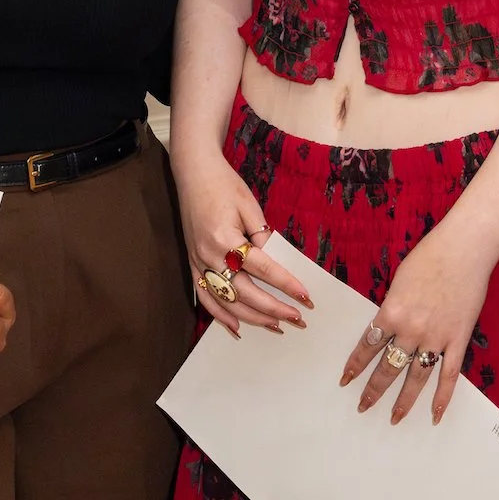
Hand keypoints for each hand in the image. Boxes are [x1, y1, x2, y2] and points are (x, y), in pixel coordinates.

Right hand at [172, 149, 308, 335]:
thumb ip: (262, 236)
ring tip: (275, 326)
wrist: (193, 172)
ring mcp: (198, 262)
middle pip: (244, 292)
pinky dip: (220, 315)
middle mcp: (209, 255)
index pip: (262, 268)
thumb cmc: (225, 184)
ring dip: (252, 317)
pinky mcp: (192, 264)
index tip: (305, 297)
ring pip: (225, 300)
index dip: (285, 284)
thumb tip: (275, 261)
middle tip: (297, 318)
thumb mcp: (249, 205)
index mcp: (225, 238)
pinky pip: (205, 296)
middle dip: (273, 309)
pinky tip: (237, 327)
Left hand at [338, 210, 495, 425]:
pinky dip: (443, 396)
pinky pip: (449, 374)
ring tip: (394, 417)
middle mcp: (410, 330)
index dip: (355, 366)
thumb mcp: (399, 281)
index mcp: (390, 313)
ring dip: (404, 400)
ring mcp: (435, 338)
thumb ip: (393, 308)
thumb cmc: (430, 257)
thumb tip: (389, 326)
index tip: (345, 380)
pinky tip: (435, 414)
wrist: (464, 249)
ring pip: (416, 377)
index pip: (367, 347)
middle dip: (373, 390)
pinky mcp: (458, 340)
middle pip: (388, 367)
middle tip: (363, 406)